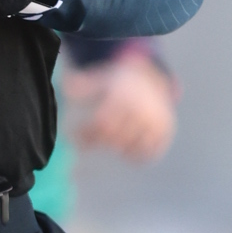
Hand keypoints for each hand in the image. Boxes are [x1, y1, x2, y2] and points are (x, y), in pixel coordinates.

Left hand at [64, 48, 176, 162]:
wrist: (153, 77)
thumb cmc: (119, 83)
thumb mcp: (102, 79)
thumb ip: (84, 85)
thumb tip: (65, 85)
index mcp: (125, 97)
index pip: (103, 124)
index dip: (87, 134)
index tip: (76, 137)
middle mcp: (142, 110)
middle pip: (116, 138)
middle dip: (99, 141)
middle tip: (89, 142)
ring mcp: (156, 121)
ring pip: (133, 148)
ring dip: (119, 149)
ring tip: (111, 142)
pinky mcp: (166, 131)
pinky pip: (151, 153)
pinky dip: (138, 155)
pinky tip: (128, 150)